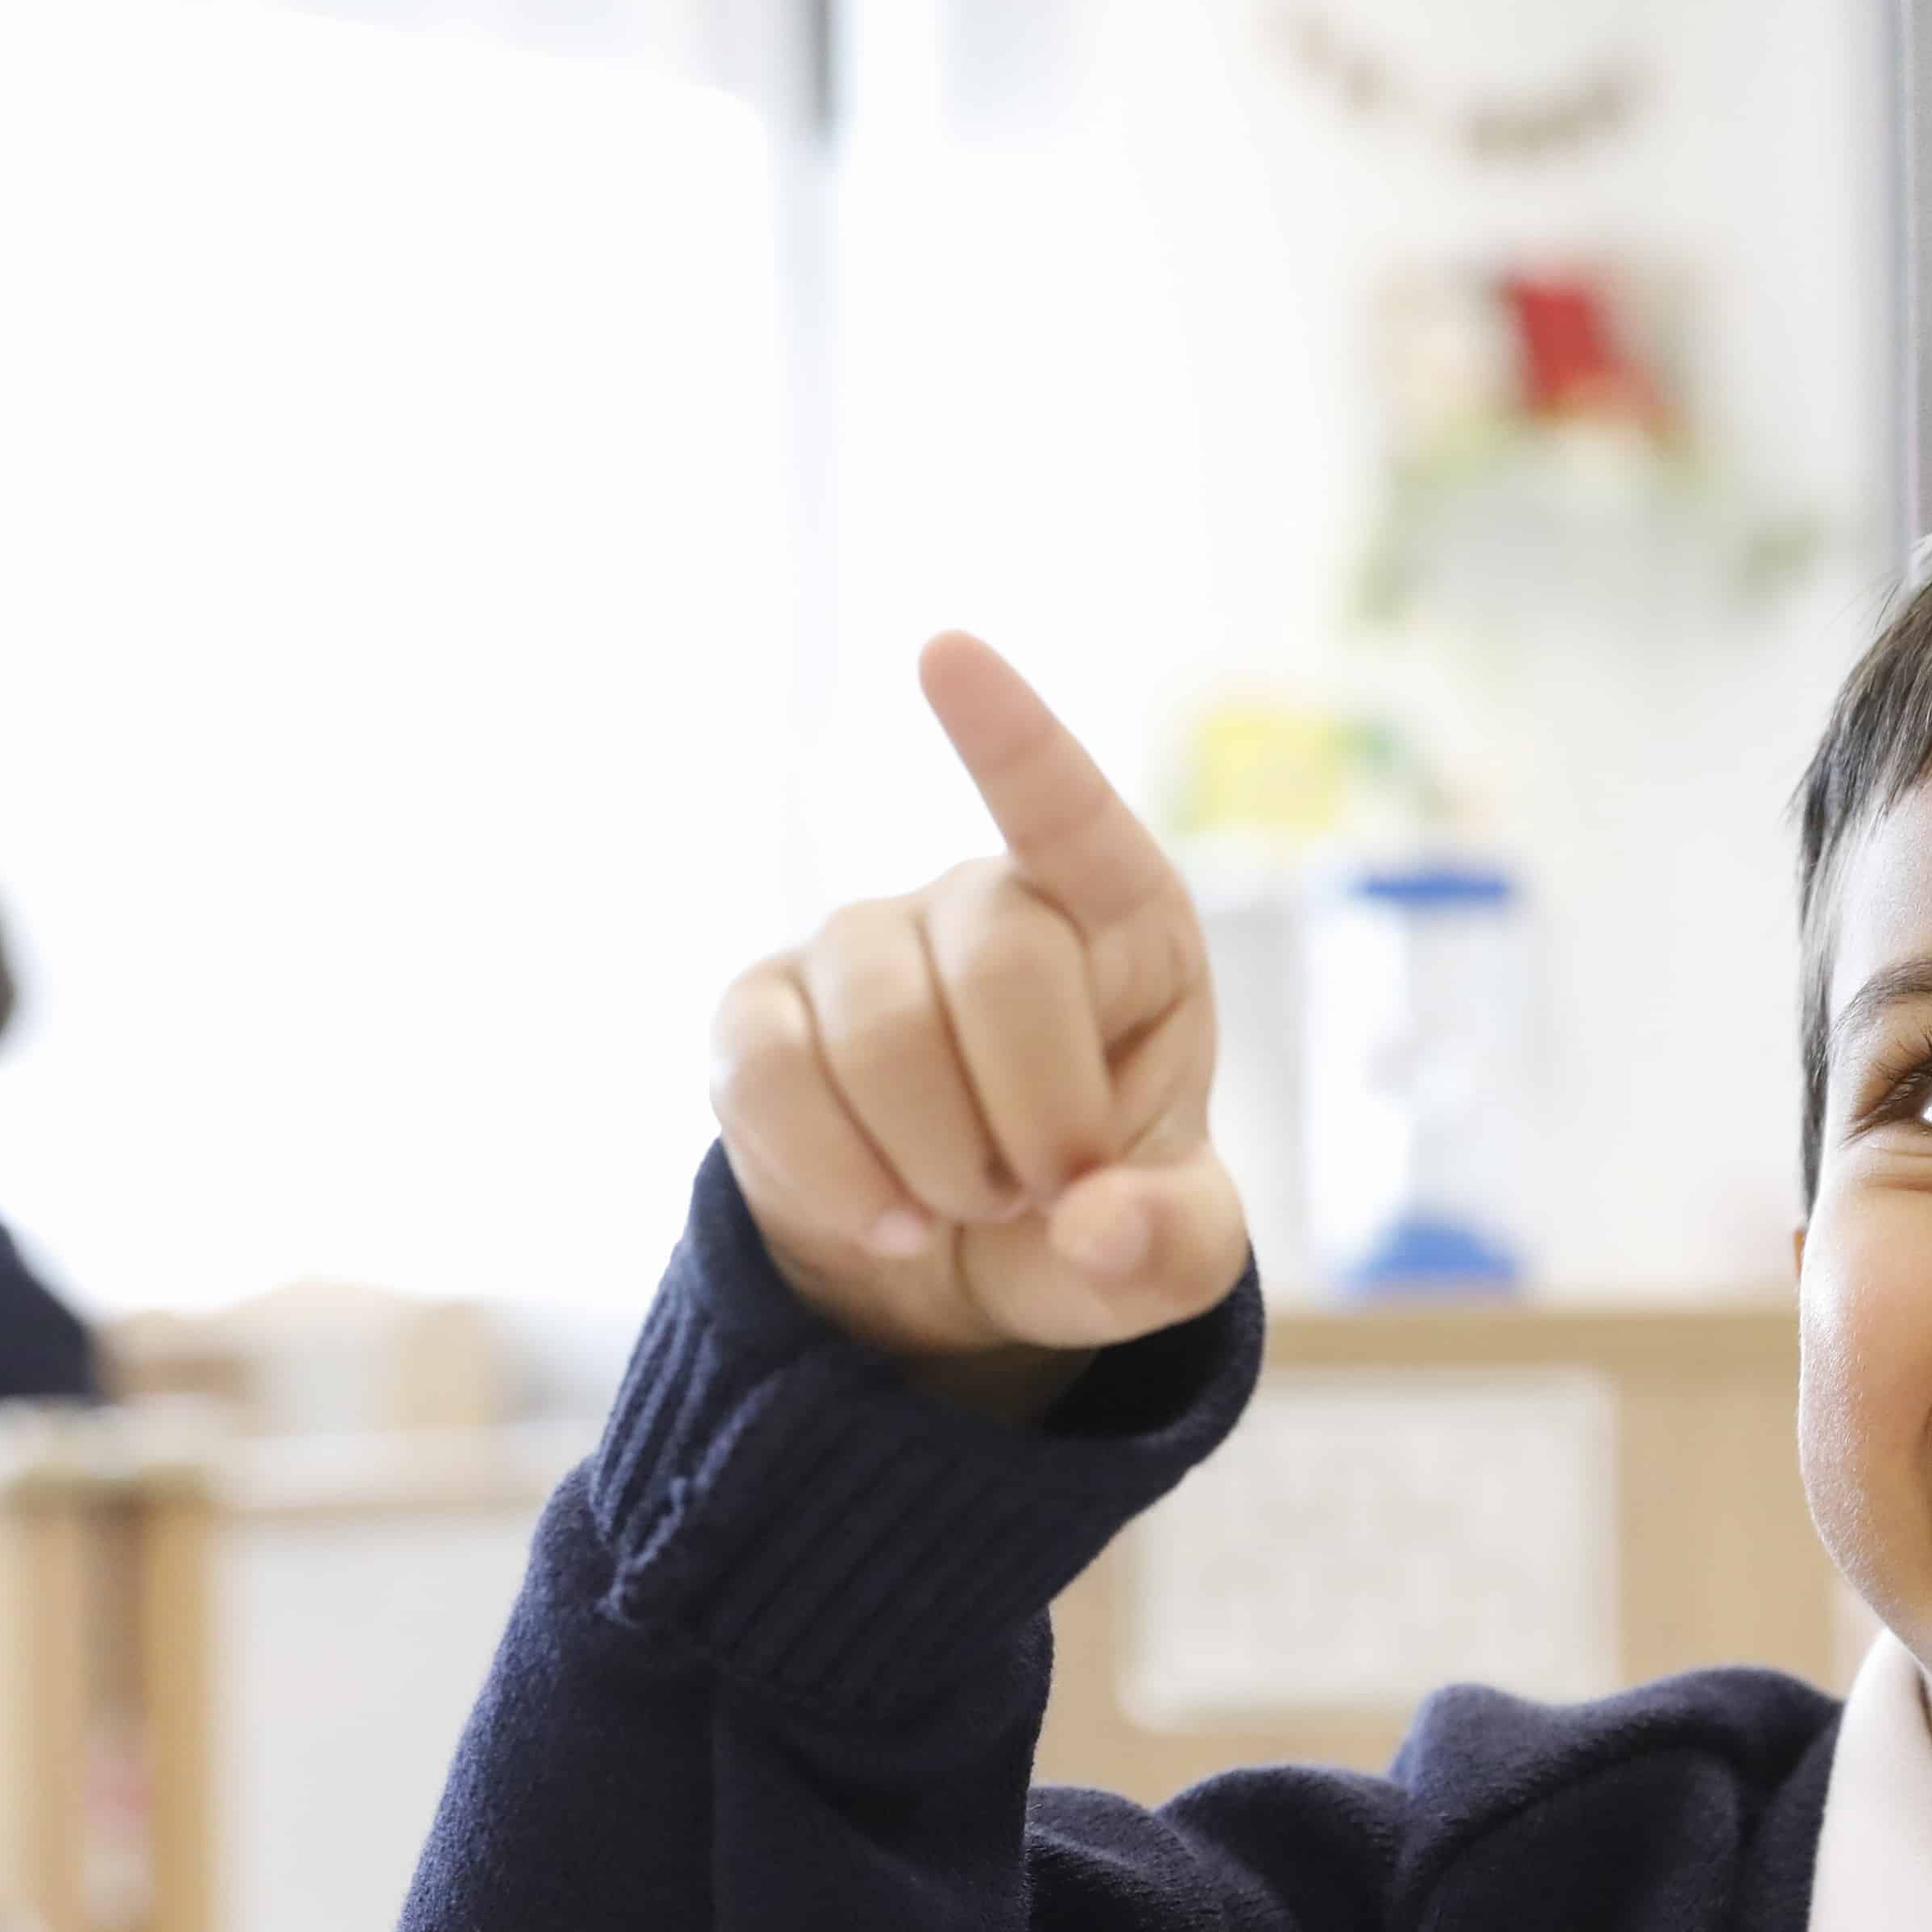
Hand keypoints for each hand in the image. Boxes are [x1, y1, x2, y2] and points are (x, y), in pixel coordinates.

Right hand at [710, 635, 1245, 1404]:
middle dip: (1032, 1111)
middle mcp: (983, 906)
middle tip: (1040, 1191)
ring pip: (876, 1024)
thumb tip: (1095, 1227)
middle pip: (996, 958)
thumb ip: (1169, 1245)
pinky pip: (771, 1076)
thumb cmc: (1094, 1220)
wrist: (968, 1277)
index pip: (1065, 810)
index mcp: (1118, 925)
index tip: (944, 653)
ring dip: (935, 1156)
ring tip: (965, 1208)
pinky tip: (884, 1219)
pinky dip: (835, 1171)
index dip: (1009, 737)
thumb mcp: (1172, 1257)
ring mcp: (860, 950)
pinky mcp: (759, 1018)